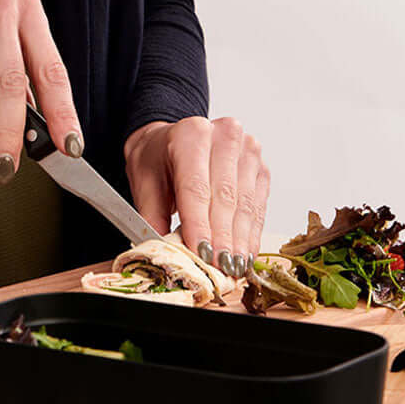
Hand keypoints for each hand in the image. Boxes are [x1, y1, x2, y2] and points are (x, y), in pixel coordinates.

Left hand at [123, 117, 269, 277]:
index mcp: (190, 134)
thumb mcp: (143, 183)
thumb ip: (152, 217)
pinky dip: (251, 233)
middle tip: (220, 269)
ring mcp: (248, 150)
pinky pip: (258, 206)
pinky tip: (244, 254)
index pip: (196, 186)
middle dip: (223, 238)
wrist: (174, 139)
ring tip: (234, 267)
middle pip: (225, 196)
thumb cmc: (158, 159)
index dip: (200, 224)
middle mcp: (224, 136)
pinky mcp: (260, 167)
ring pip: (246, 203)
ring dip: (240, 240)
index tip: (202, 253)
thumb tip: (163, 251)